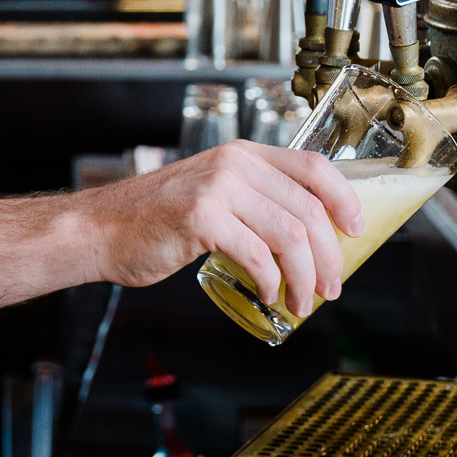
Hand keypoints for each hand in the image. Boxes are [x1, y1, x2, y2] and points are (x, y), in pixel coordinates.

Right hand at [83, 143, 364, 315]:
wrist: (100, 229)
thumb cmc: (155, 221)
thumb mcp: (213, 194)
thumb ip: (252, 202)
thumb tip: (305, 237)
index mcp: (243, 155)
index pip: (314, 167)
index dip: (344, 199)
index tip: (356, 230)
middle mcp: (234, 164)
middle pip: (308, 210)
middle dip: (329, 257)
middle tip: (330, 288)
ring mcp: (217, 188)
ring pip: (289, 236)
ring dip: (305, 277)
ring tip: (302, 302)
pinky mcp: (201, 218)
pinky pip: (257, 256)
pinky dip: (271, 282)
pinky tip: (268, 295)